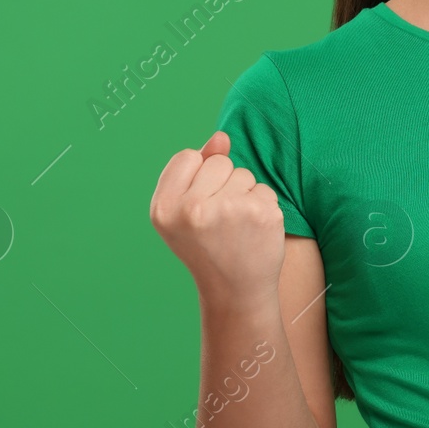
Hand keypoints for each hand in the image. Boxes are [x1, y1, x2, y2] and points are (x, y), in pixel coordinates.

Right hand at [150, 131, 286, 306]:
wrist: (235, 290)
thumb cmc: (207, 245)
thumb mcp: (185, 209)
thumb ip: (198, 168)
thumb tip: (221, 137)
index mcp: (164, 207)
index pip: (188, 157)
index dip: (197, 178)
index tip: (197, 209)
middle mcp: (192, 209)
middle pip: (219, 162)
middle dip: (222, 184)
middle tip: (218, 222)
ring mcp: (229, 210)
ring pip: (244, 173)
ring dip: (243, 195)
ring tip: (235, 227)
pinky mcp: (261, 214)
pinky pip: (264, 188)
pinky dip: (262, 206)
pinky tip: (253, 231)